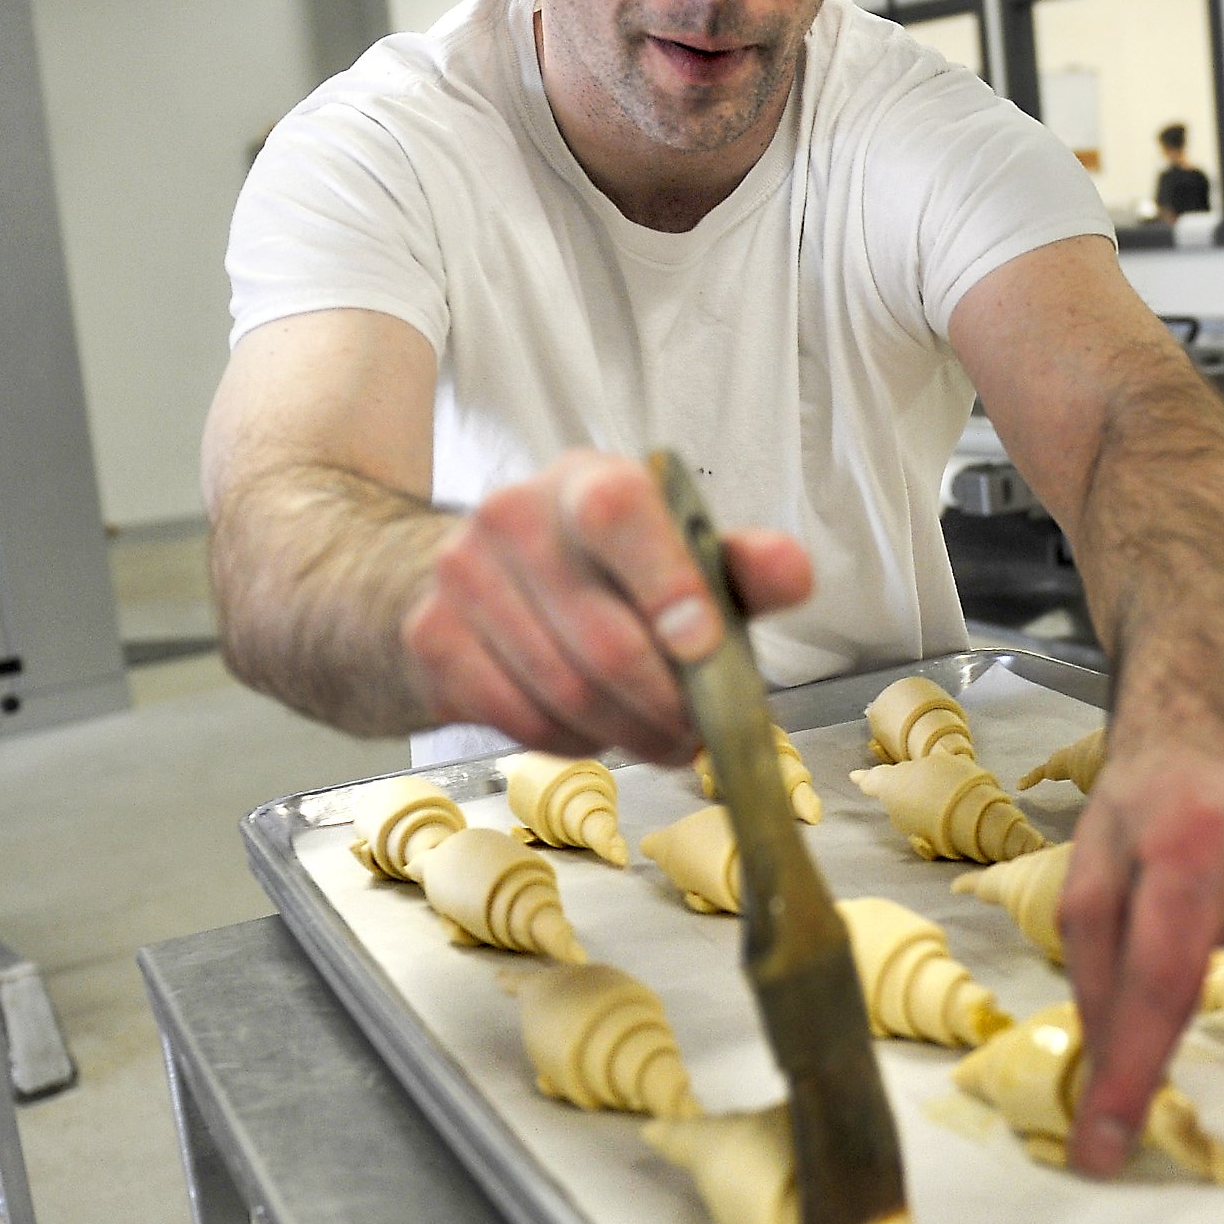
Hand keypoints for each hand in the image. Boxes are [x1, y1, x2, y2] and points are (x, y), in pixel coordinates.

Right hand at [400, 451, 811, 760]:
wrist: (481, 578)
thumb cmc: (603, 570)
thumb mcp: (678, 553)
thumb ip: (740, 565)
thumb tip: (792, 571)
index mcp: (588, 481)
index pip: (618, 514)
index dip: (665, 584)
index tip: (703, 645)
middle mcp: (514, 515)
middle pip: (603, 639)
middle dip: (668, 705)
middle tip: (699, 731)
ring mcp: (462, 576)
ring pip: (565, 692)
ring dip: (627, 733)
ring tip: (657, 734)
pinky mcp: (431, 639)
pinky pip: (519, 720)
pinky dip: (572, 742)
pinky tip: (593, 728)